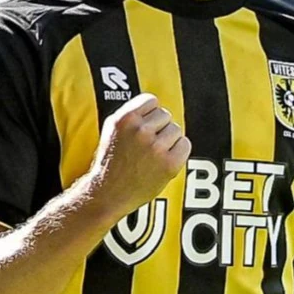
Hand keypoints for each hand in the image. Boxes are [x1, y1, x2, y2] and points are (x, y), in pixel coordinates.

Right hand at [86, 93, 190, 222]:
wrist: (108, 193)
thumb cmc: (111, 161)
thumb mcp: (111, 129)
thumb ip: (132, 113)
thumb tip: (155, 104)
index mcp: (125, 119)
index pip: (151, 100)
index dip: (149, 114)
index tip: (145, 126)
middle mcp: (140, 131)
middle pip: (165, 115)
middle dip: (159, 129)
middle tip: (147, 146)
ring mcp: (155, 147)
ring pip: (176, 129)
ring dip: (169, 141)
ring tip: (153, 154)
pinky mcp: (168, 163)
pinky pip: (185, 145)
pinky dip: (178, 152)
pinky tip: (164, 160)